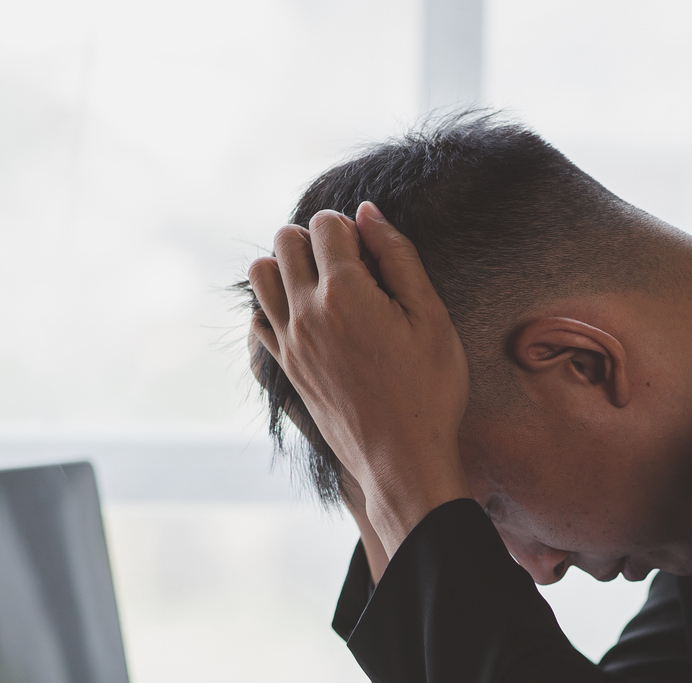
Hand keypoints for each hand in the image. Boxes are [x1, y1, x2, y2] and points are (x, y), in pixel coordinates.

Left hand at [248, 204, 471, 554]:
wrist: (401, 459)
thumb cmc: (428, 391)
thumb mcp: (431, 317)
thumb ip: (398, 256)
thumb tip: (367, 214)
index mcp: (345, 292)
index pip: (325, 223)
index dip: (353, 230)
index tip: (374, 258)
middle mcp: (305, 311)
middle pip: (285, 239)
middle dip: (316, 241)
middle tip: (352, 269)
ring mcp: (288, 340)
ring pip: (261, 273)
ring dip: (289, 267)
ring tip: (326, 288)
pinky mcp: (284, 366)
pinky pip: (259, 316)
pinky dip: (276, 305)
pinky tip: (311, 319)